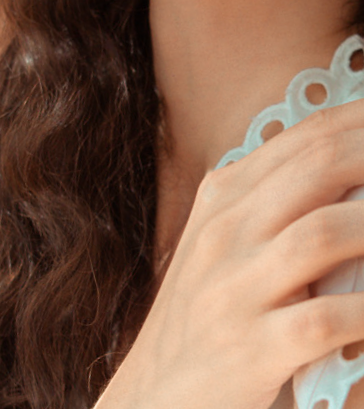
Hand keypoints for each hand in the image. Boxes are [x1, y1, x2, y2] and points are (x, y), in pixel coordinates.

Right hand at [96, 99, 363, 408]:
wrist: (158, 389)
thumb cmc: (206, 311)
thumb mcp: (226, 243)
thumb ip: (275, 202)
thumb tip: (350, 170)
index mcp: (223, 196)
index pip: (303, 139)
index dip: (361, 119)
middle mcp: (226, 229)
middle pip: (319, 169)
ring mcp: (235, 286)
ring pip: (326, 232)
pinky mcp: (254, 346)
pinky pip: (329, 319)